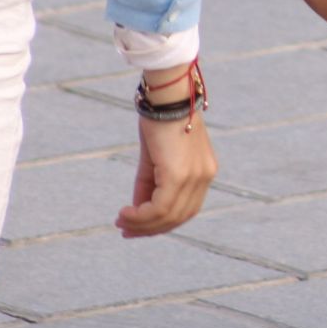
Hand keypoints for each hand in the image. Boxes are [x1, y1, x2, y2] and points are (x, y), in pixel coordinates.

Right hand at [116, 114, 216, 236]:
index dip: (163, 222)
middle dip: (151, 228)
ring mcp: (195, 177)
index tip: (138, 227)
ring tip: (122, 222)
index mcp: (204, 172)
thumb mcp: (154, 159)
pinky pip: (160, 207)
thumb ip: (149, 185)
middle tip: (125, 230)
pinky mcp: (179, 175)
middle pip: (179, 217)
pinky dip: (141, 215)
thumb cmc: (159, 122)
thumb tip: (138, 209)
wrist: (166, 98)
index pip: (186, 209)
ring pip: (168, 215)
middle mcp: (204, 177)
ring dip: (142, 224)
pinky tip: (126, 213)